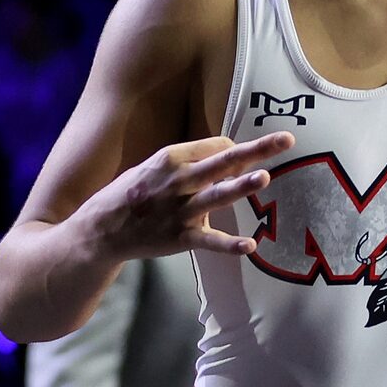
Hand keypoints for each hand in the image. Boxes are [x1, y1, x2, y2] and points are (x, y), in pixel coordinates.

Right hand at [67, 133, 294, 266]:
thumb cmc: (132, 193)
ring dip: (240, 188)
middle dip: (255, 150)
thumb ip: (189, 160)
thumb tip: (229, 152)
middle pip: (222, 161)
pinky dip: (229, 245)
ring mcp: (179, 211)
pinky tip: (251, 246)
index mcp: (170, 159)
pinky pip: (209, 242)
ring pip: (216, 196)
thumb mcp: (153, 167)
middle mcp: (177, 182)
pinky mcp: (179, 239)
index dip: (235, 150)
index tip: (244, 157)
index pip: (215, 147)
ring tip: (265, 178)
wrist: (100, 230)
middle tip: (286, 140)